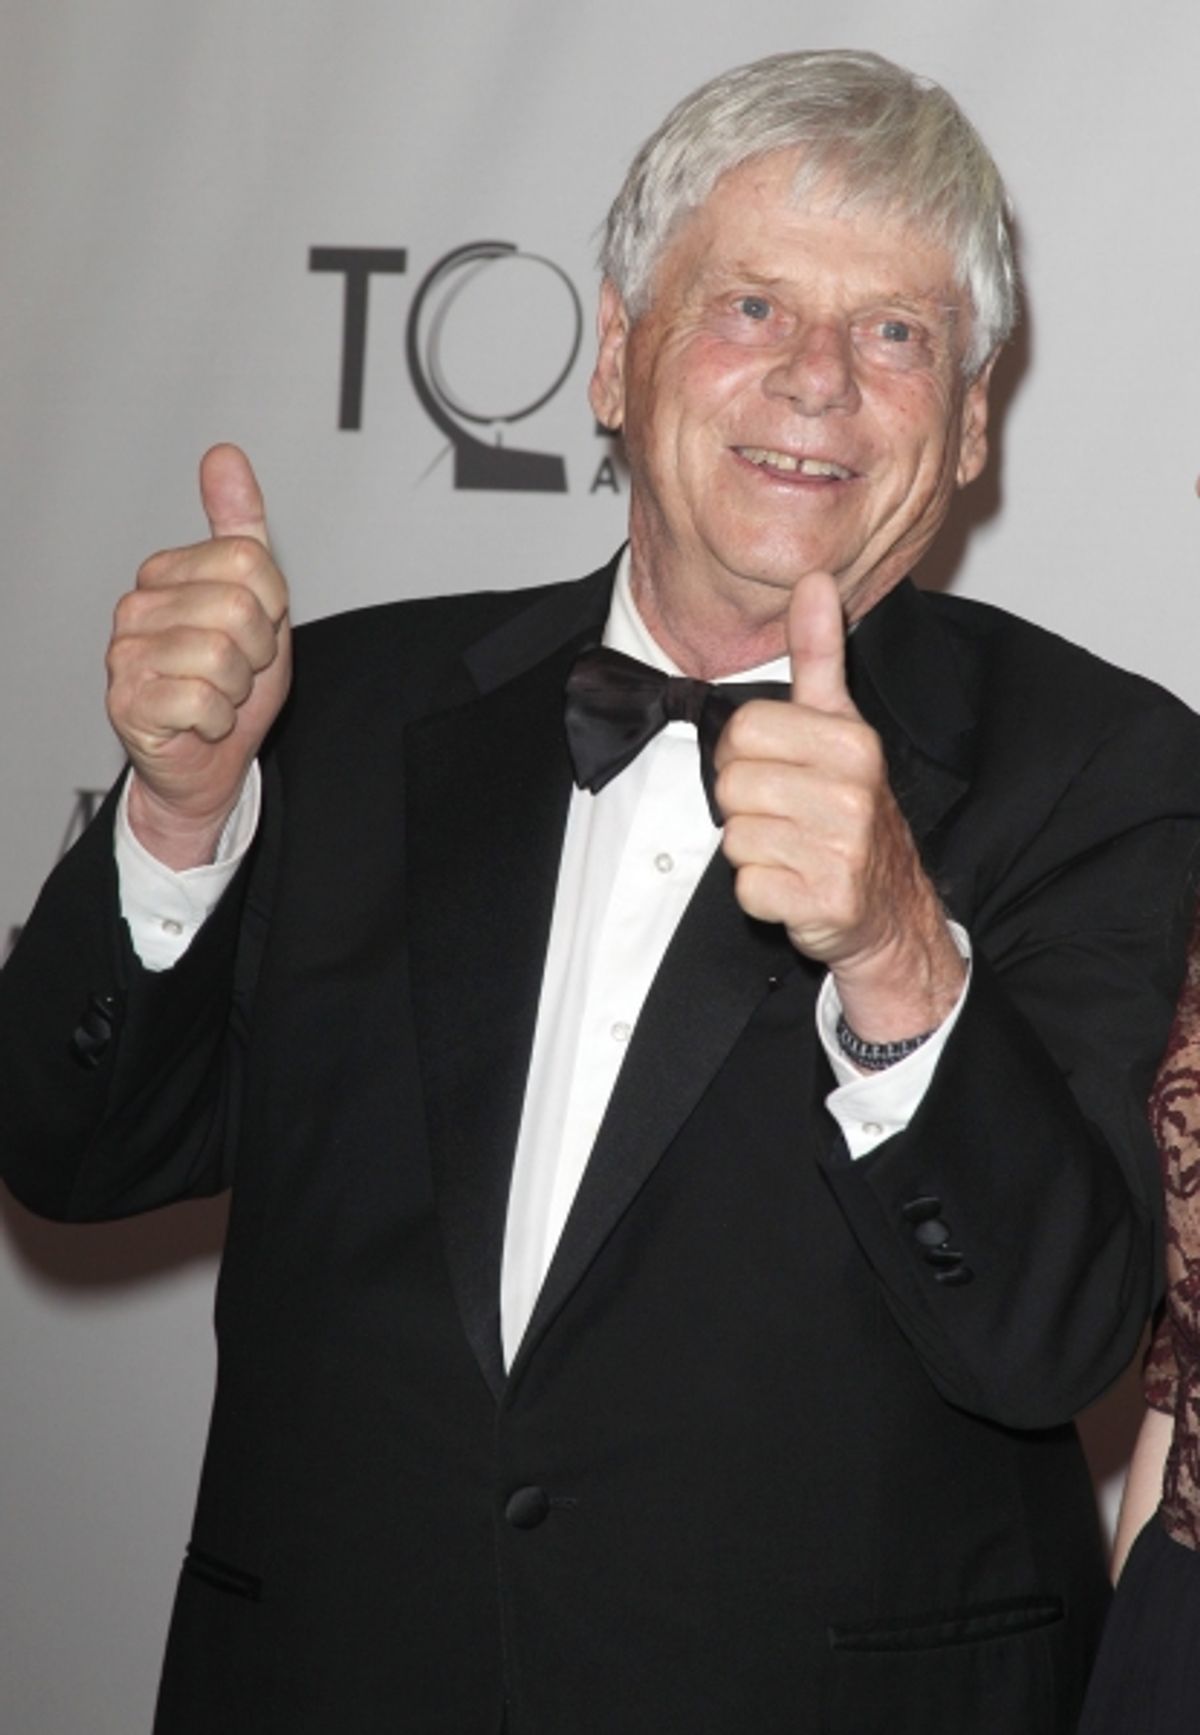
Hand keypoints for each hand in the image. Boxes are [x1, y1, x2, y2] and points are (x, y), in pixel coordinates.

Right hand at [106, 445, 291, 867]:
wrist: (210, 761)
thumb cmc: (232, 681)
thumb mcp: (256, 598)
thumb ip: (241, 527)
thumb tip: (223, 453)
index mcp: (167, 570)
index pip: (251, 561)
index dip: (274, 607)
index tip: (257, 631)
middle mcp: (137, 604)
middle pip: (240, 607)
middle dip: (258, 652)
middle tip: (238, 672)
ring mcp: (124, 652)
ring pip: (222, 656)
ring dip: (238, 689)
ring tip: (218, 695)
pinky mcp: (125, 701)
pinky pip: (201, 699)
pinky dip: (218, 720)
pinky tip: (201, 722)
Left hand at [715, 571, 963, 1038]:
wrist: (891, 907)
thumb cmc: (851, 810)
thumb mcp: (842, 726)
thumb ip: (820, 653)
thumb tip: (814, 578)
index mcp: (852, 742)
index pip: (741, 730)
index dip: (741, 754)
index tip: (774, 770)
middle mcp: (853, 794)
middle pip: (731, 785)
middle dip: (744, 805)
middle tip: (784, 816)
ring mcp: (843, 852)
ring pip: (735, 838)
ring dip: (753, 850)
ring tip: (792, 849)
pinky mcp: (826, 903)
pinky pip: (748, 887)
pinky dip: (761, 893)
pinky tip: (794, 885)